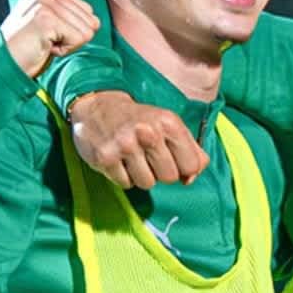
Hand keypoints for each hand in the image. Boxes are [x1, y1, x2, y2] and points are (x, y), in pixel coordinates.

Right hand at [0, 0, 100, 77]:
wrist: (5, 64)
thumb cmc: (29, 46)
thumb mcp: (50, 20)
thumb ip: (71, 12)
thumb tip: (97, 21)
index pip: (87, 9)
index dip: (71, 28)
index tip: (47, 32)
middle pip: (90, 19)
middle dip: (71, 36)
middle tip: (45, 39)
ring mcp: (43, 3)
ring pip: (87, 30)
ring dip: (67, 43)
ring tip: (43, 42)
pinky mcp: (46, 19)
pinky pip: (79, 39)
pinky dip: (64, 49)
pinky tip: (44, 47)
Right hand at [69, 91, 209, 189]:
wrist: (100, 107)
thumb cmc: (142, 121)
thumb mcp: (172, 126)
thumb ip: (192, 151)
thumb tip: (191, 179)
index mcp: (170, 123)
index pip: (191, 165)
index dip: (184, 168)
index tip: (175, 160)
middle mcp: (148, 133)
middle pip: (169, 177)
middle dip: (162, 172)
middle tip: (152, 158)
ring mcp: (125, 146)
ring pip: (147, 183)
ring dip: (143, 176)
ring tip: (136, 159)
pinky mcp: (105, 158)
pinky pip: (125, 184)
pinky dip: (125, 177)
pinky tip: (121, 161)